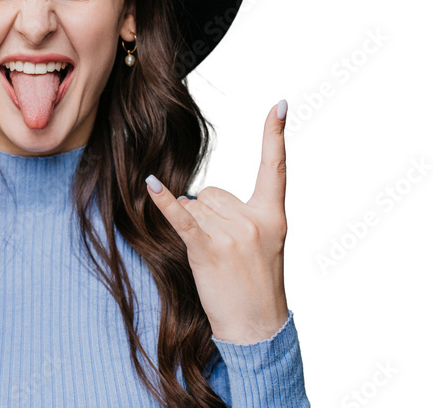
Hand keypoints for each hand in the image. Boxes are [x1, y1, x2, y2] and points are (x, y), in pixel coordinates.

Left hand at [145, 100, 289, 343]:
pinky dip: (164, 203)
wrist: (257, 328)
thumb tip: (197, 198)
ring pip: (194, 208)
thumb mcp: (265, 244)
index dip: (276, 135)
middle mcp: (254, 219)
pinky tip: (151, 184)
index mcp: (273, 215)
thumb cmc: (256, 286)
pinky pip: (182, 219)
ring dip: (195, 230)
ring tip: (215, 261)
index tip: (281, 105)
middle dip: (210, 218)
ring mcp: (233, 234)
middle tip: (226, 253)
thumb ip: (241, 214)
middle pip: (212, 193)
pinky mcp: (208, 249)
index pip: (276, 167)